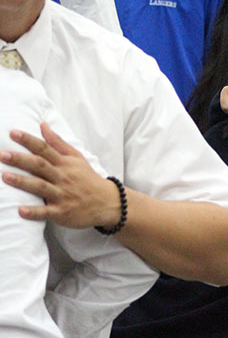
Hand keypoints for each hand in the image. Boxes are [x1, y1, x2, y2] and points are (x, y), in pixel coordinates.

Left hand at [0, 123, 119, 227]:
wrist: (106, 202)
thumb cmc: (87, 178)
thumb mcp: (76, 157)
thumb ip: (58, 142)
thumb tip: (42, 125)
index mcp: (65, 163)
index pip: (45, 148)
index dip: (29, 140)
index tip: (13, 132)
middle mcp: (63, 177)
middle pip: (40, 166)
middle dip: (20, 159)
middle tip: (2, 154)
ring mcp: (62, 195)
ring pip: (41, 187)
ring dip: (23, 182)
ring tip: (5, 176)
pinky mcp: (62, 212)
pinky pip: (46, 212)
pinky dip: (34, 211)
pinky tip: (20, 210)